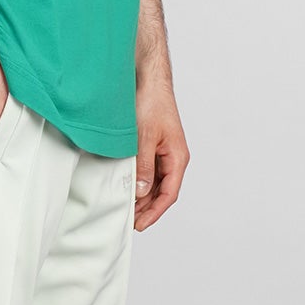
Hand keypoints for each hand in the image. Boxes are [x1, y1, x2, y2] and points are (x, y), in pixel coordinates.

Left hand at [133, 77, 187, 229]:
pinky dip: (139, 182)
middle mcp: (173, 158)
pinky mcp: (153, 147)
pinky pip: (148, 171)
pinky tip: (127, 188)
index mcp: (178, 157)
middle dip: (147, 208)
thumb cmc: (151, 103)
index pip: (169, 193)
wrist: (148, 80)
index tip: (140, 225)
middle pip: (162, 192)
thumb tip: (142, 191)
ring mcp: (163, 153)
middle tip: (130, 222)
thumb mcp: (144, 137)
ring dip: (142, 196)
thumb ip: (144, 166)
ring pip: (155, 183)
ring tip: (127, 209)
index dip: (154, 212)